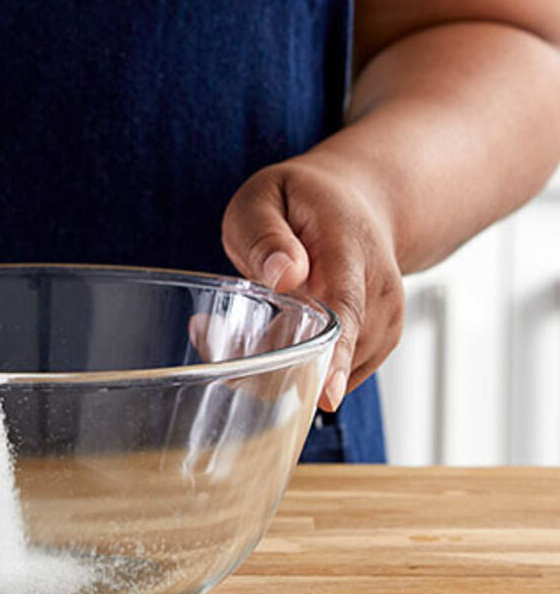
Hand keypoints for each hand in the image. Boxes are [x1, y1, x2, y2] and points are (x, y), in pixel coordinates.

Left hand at [220, 155, 404, 412]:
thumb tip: (284, 274)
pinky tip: (268, 338)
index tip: (325, 394)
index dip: (337, 356)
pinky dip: (299, 366)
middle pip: (337, 351)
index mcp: (350, 251)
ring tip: (231, 331)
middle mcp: (378, 291)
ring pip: (332, 369)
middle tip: (209, 343)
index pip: (349, 310)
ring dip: (280, 364)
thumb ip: (266, 234)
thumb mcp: (264, 199)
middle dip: (275, 365)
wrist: (358, 201)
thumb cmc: (301, 201)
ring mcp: (384, 320)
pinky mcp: (377, 342)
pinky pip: (334, 371)